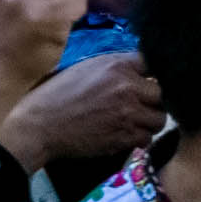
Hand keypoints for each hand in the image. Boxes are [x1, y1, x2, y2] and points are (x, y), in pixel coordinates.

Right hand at [0, 53, 163, 169]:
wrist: (37, 126)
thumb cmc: (56, 94)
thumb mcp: (87, 68)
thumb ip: (116, 66)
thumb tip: (138, 69)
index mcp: (118, 65)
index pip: (155, 63)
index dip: (154, 74)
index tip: (149, 82)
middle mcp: (128, 88)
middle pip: (163, 93)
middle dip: (155, 100)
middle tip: (144, 105)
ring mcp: (128, 114)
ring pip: (159, 118)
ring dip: (150, 120)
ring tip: (137, 122)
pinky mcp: (122, 137)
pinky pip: (146, 138)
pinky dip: (140, 138)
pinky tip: (128, 135)